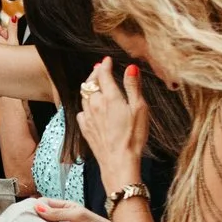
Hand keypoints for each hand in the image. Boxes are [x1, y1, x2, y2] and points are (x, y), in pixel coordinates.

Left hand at [75, 58, 148, 190]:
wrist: (119, 161)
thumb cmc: (133, 136)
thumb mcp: (139, 109)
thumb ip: (133, 87)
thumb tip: (130, 68)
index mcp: (109, 97)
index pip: (103, 74)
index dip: (105, 65)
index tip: (107, 60)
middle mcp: (95, 104)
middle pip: (90, 83)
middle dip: (95, 73)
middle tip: (99, 68)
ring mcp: (88, 117)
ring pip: (84, 96)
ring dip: (89, 87)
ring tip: (94, 84)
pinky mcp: (85, 129)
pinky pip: (81, 111)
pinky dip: (85, 104)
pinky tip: (90, 107)